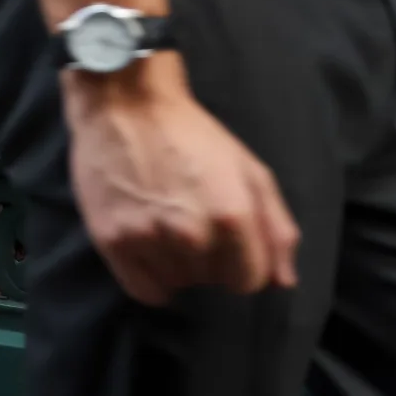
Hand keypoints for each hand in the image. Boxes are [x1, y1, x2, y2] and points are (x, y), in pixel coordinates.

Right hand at [65, 57, 298, 305]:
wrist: (125, 105)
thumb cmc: (192, 135)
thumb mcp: (249, 170)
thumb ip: (276, 227)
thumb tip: (283, 282)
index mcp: (233, 215)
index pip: (249, 280)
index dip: (243, 265)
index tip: (229, 246)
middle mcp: (192, 233)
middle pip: (211, 281)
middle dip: (209, 260)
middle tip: (192, 223)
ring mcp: (148, 238)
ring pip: (177, 284)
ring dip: (178, 266)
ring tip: (166, 228)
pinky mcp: (112, 240)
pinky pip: (143, 290)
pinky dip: (150, 280)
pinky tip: (150, 252)